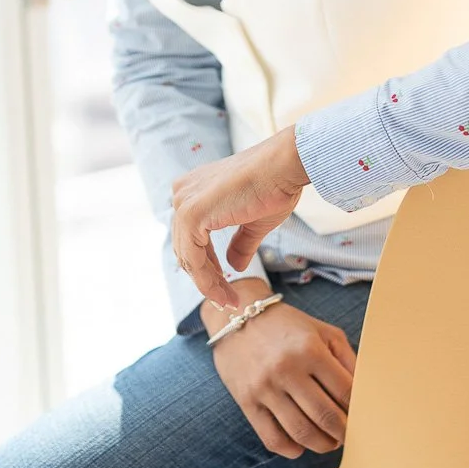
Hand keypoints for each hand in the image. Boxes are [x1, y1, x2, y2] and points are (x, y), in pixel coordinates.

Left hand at [171, 126, 309, 309]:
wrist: (285, 166)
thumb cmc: (275, 185)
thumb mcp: (253, 222)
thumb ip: (239, 243)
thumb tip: (235, 266)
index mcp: (194, 190)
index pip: (192, 238)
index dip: (208, 268)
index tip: (226, 289)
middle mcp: (183, 193)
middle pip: (187, 250)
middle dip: (208, 279)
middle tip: (229, 301)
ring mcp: (184, 203)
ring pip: (189, 258)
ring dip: (209, 285)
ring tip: (231, 301)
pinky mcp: (190, 215)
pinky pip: (194, 260)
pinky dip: (208, 281)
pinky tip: (226, 294)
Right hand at [202, 282, 356, 459]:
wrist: (237, 316)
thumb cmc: (287, 326)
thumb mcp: (323, 332)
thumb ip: (348, 359)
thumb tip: (366, 393)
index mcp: (310, 349)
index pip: (345, 391)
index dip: (359, 410)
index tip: (363, 417)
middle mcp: (287, 369)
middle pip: (326, 416)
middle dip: (343, 433)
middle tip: (349, 436)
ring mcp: (265, 387)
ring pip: (301, 432)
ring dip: (322, 444)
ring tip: (329, 442)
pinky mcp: (246, 401)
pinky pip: (272, 438)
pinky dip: (291, 449)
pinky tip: (300, 445)